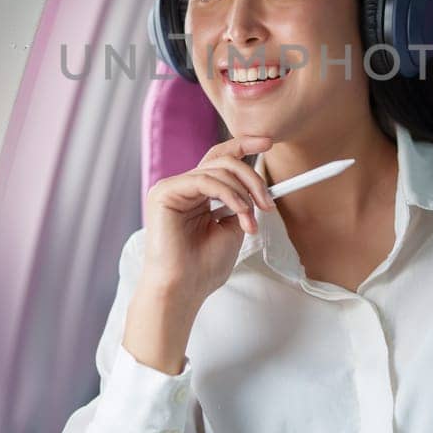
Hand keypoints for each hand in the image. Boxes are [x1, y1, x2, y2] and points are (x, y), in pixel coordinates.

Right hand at [142, 133, 275, 305]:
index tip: (267, 143)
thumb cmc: (203, 266)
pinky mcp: (164, 192)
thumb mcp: (233, 228)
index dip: (243, 146)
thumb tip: (259, 189)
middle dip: (252, 178)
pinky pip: (204, 180)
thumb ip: (242, 204)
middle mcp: (183, 186)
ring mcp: (171, 187)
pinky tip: (239, 212)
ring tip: (251, 221)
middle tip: (268, 203)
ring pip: (217, 169)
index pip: (219, 159)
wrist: (184, 289)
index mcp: (197, 193)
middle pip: (222, 161)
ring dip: (244, 193)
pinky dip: (229, 194)